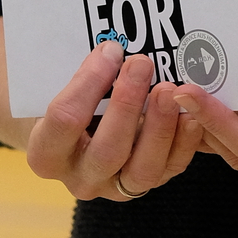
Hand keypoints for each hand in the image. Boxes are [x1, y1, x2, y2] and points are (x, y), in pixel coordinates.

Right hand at [26, 42, 201, 203]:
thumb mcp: (60, 90)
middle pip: (107, 151)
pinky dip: (184, 143)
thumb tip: (114, 49)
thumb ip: (82, 77)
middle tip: (142, 64)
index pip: (65, 120)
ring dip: (160, 127)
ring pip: (142, 169)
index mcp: (46, 154)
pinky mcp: (145, 184)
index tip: (111, 50)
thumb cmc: (67, 105)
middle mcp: (80, 178)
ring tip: (170, 90)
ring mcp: (114, 187)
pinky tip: (191, 114)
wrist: (77, 136)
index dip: (89, 83)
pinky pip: (169, 169)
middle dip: (127, 104)